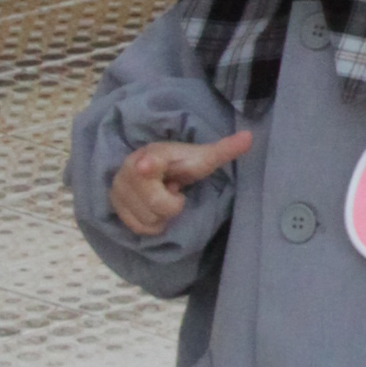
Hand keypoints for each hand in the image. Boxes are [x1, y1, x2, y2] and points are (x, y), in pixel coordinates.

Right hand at [108, 129, 251, 236]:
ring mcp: (118, 191)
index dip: (148, 166)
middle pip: (159, 206)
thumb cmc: (178, 163)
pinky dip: (153, 223)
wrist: (148, 168)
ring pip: (150, 221)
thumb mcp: (200, 158)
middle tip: (172, 188)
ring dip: (162, 214)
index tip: (147, 166)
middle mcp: (129, 172)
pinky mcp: (115, 208)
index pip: (148, 163)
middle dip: (172, 203)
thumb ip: (223, 149)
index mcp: (151, 155)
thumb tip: (250, 137)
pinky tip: (152, 208)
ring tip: (161, 196)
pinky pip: (141, 229)